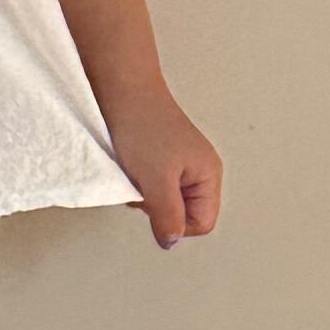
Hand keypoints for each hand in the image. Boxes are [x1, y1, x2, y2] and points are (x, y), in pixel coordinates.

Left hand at [104, 82, 221, 247]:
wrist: (121, 88)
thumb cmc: (142, 126)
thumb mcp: (156, 180)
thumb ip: (167, 216)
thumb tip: (170, 241)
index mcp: (208, 174)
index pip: (201, 224)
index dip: (175, 223)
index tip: (155, 204)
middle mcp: (198, 171)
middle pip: (182, 215)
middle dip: (157, 208)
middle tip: (143, 185)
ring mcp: (179, 164)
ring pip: (164, 202)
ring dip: (145, 195)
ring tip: (135, 171)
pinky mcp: (160, 158)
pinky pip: (152, 186)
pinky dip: (138, 182)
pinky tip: (129, 166)